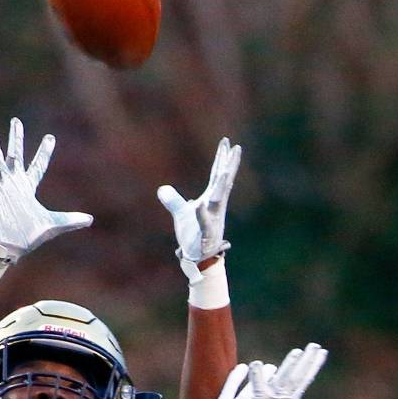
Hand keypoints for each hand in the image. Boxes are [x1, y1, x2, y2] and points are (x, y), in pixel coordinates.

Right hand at [0, 117, 92, 260]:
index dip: (44, 152)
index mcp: (28, 189)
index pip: (38, 166)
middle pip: (15, 157)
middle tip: (16, 121)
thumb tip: (90, 220)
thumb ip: (70, 220)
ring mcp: (2, 191)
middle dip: (15, 139)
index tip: (50, 137)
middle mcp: (14, 185)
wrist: (9, 249)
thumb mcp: (53, 226)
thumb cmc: (27, 238)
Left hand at [157, 137, 241, 281]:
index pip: (217, 175)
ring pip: (218, 200)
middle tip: (236, 148)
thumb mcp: (181, 213)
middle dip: (229, 165)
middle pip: (223, 182)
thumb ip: (173, 200)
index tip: (227, 142)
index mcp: (211, 199)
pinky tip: (199, 205)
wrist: (198, 256)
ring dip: (221, 185)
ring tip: (224, 171)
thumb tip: (162, 189)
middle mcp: (215, 206)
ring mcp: (213, 219)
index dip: (221, 159)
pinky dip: (202, 214)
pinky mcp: (207, 233)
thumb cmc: (193, 234)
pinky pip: (205, 222)